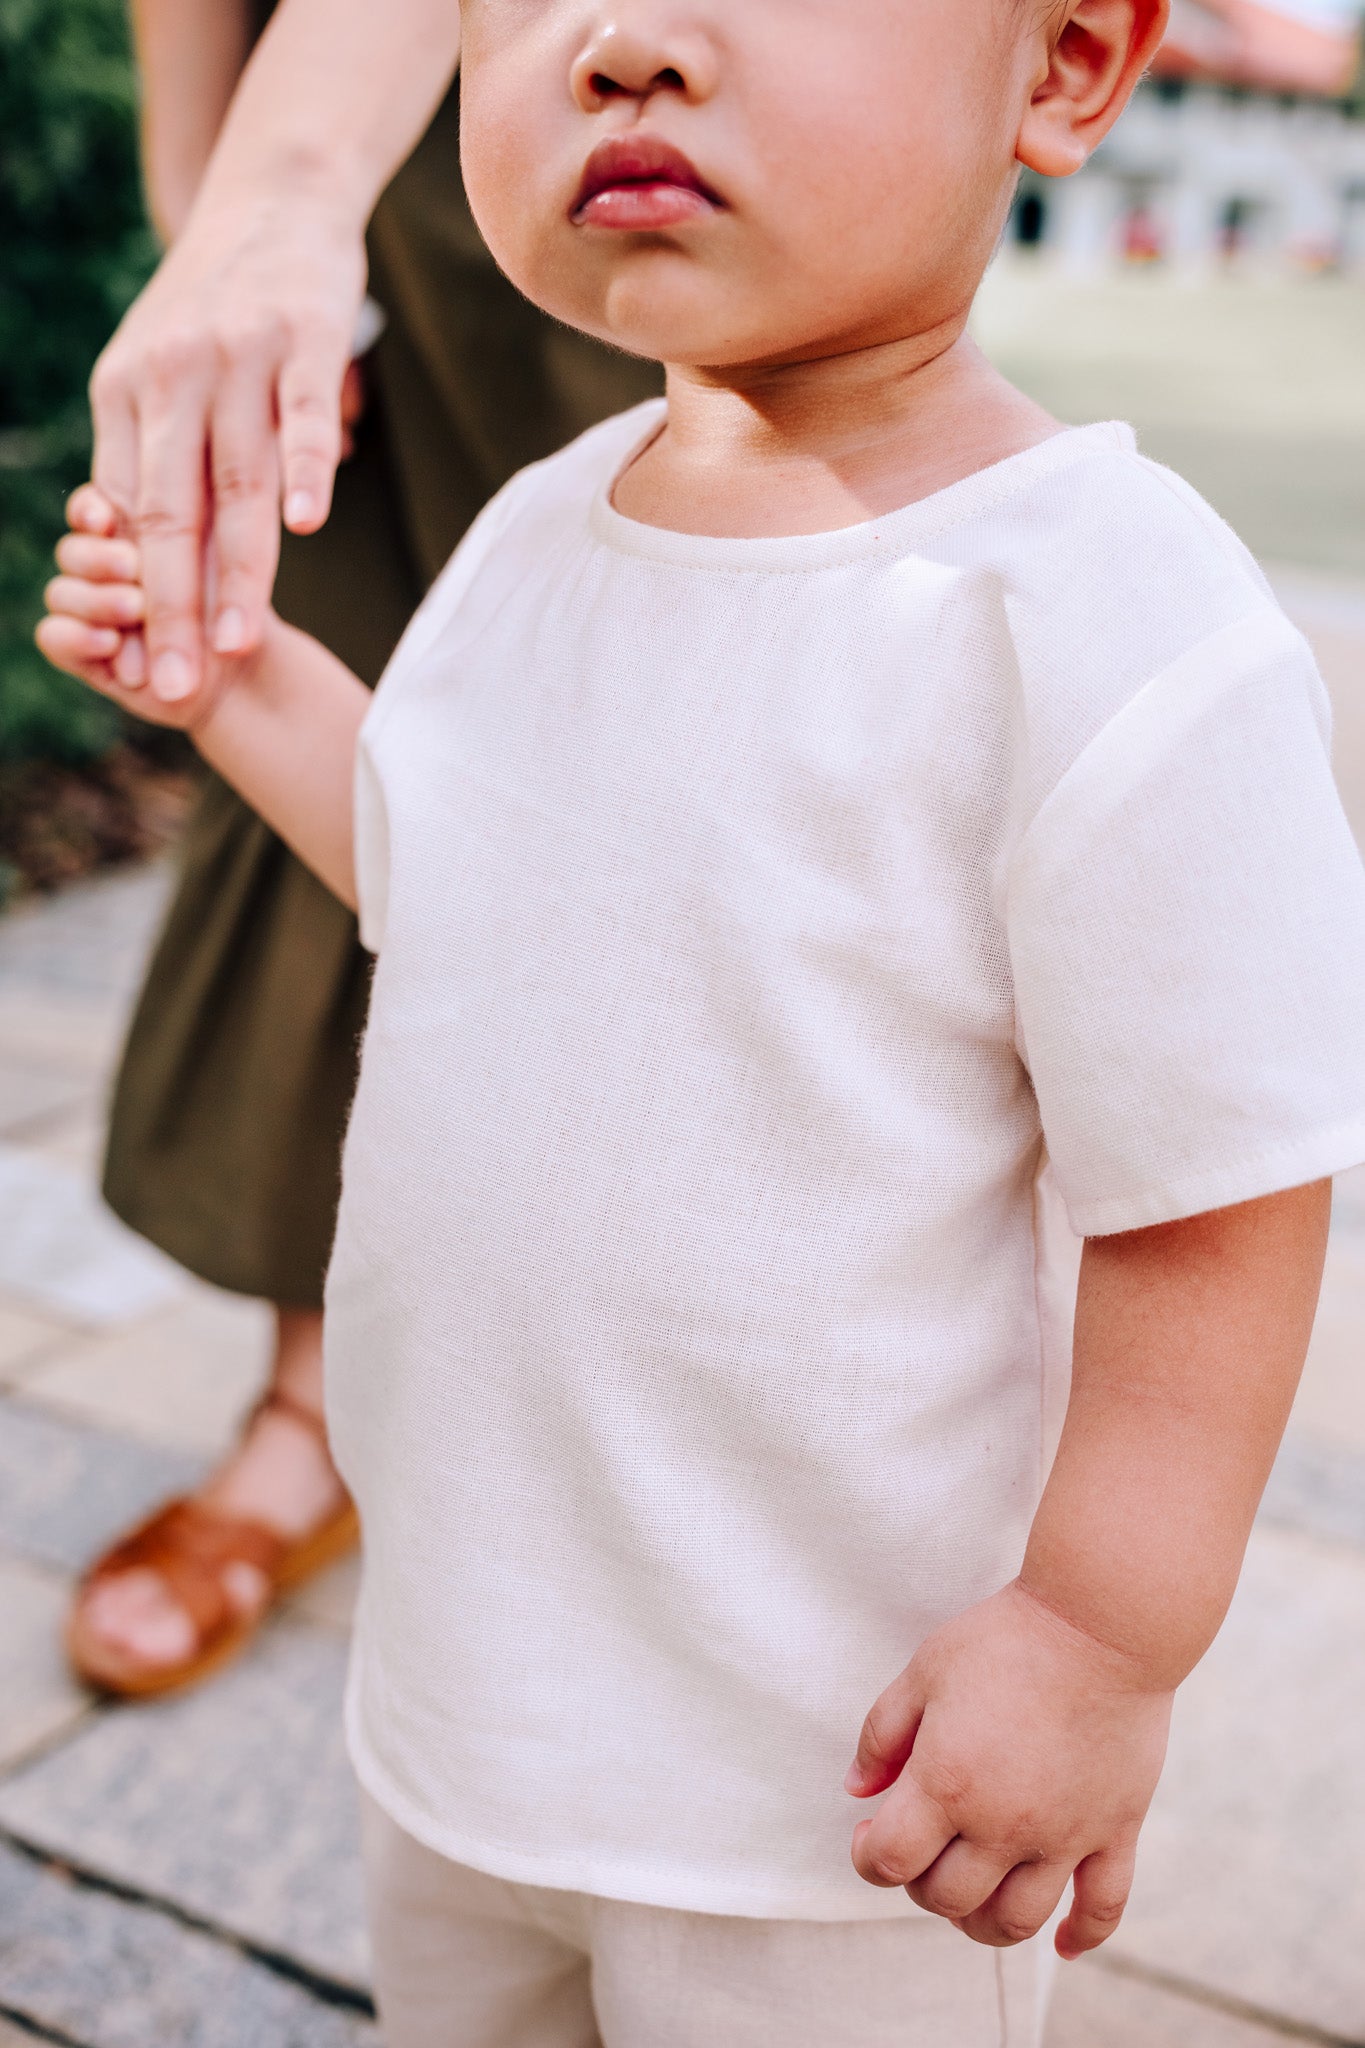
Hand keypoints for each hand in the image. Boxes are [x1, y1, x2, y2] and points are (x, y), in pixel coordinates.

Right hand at [36, 485, 264, 731]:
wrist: (244, 667)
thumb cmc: (239, 603)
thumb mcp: (218, 558)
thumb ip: (179, 529)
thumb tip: (128, 511)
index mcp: (126, 533)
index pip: (88, 512)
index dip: (89, 512)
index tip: (106, 519)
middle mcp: (100, 570)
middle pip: (71, 552)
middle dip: (98, 559)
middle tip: (132, 566)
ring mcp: (89, 611)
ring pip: (60, 593)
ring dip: (95, 600)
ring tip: (136, 608)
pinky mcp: (84, 654)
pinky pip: (52, 637)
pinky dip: (75, 638)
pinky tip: (111, 642)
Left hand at [88, 187, 364, 697]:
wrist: (273, 196)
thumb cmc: (214, 305)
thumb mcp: (152, 372)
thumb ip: (140, 456)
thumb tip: (129, 554)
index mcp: (125, 394)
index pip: (129, 518)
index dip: (137, 599)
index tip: (146, 669)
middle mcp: (172, 377)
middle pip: (171, 512)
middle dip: (172, 606)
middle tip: (179, 682)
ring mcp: (240, 357)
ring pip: (237, 481)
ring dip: (238, 568)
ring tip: (239, 640)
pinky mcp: (305, 338)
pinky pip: (303, 416)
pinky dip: (306, 470)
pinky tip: (308, 526)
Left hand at [846, 1581, 1171, 1956]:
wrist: (1101, 1621)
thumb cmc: (1006, 1638)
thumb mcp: (924, 1671)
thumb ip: (882, 1735)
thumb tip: (858, 1792)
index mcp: (949, 1783)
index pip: (891, 1862)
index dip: (868, 1856)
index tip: (870, 1832)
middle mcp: (1005, 1824)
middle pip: (948, 1899)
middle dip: (919, 1883)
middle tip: (921, 1846)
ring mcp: (1065, 1835)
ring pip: (1016, 1920)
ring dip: (982, 1921)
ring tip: (971, 1894)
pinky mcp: (1116, 1830)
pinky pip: (1103, 1907)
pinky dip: (1081, 1936)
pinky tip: (1060, 1943)